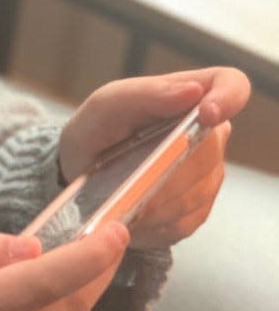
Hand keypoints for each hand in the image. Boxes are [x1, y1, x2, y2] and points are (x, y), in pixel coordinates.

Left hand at [58, 67, 250, 250]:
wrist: (77, 173)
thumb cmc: (96, 129)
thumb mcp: (108, 104)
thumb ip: (148, 94)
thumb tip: (193, 92)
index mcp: (193, 95)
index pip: (232, 87)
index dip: (228, 99)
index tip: (205, 116)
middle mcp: (209, 134)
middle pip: (208, 154)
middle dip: (167, 170)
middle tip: (129, 178)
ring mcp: (208, 173)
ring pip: (196, 193)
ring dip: (155, 201)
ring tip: (123, 199)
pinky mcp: (196, 210)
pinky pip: (184, 221)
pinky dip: (152, 223)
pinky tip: (131, 216)